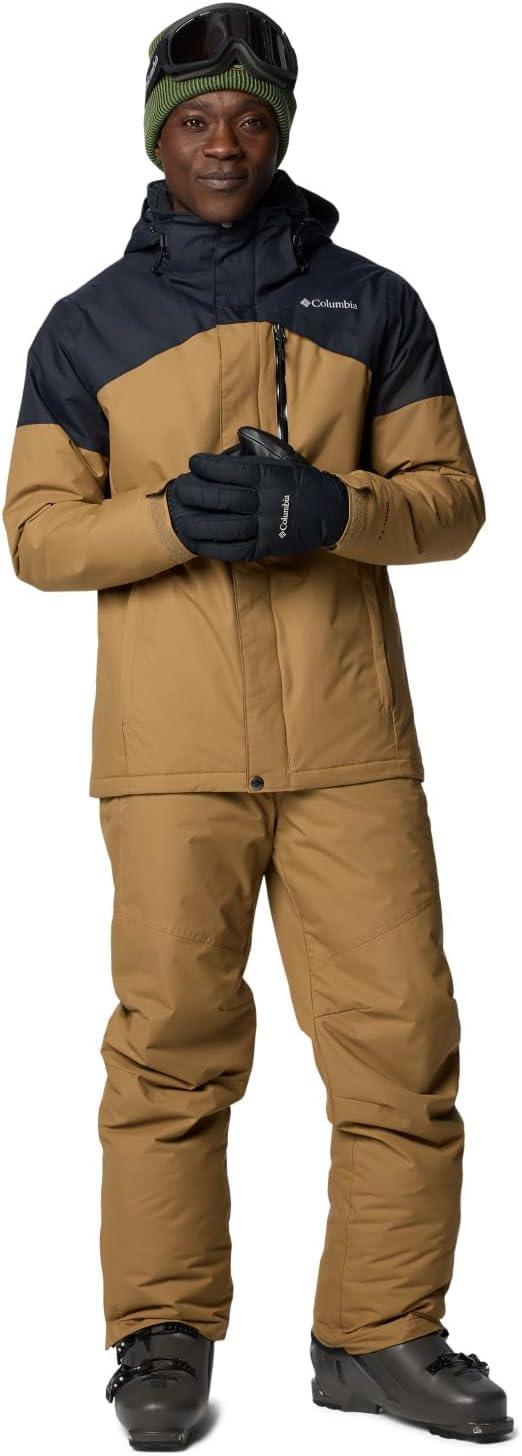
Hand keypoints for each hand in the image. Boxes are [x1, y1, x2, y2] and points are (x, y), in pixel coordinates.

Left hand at [165, 428, 348, 561]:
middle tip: (181, 489)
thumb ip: (261, 444)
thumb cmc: (303, 482)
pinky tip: (198, 542)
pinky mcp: (267, 547)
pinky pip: (236, 549)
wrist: (331, 512)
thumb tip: (240, 432)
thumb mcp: (286, 457)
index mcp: (269, 476)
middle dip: (198, 494)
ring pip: (227, 527)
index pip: (232, 470)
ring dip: (200, 523)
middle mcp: (267, 501)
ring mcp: (267, 526)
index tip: (194, 463)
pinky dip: (215, 547)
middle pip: (225, 499)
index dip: (208, 467)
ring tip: (182, 518)